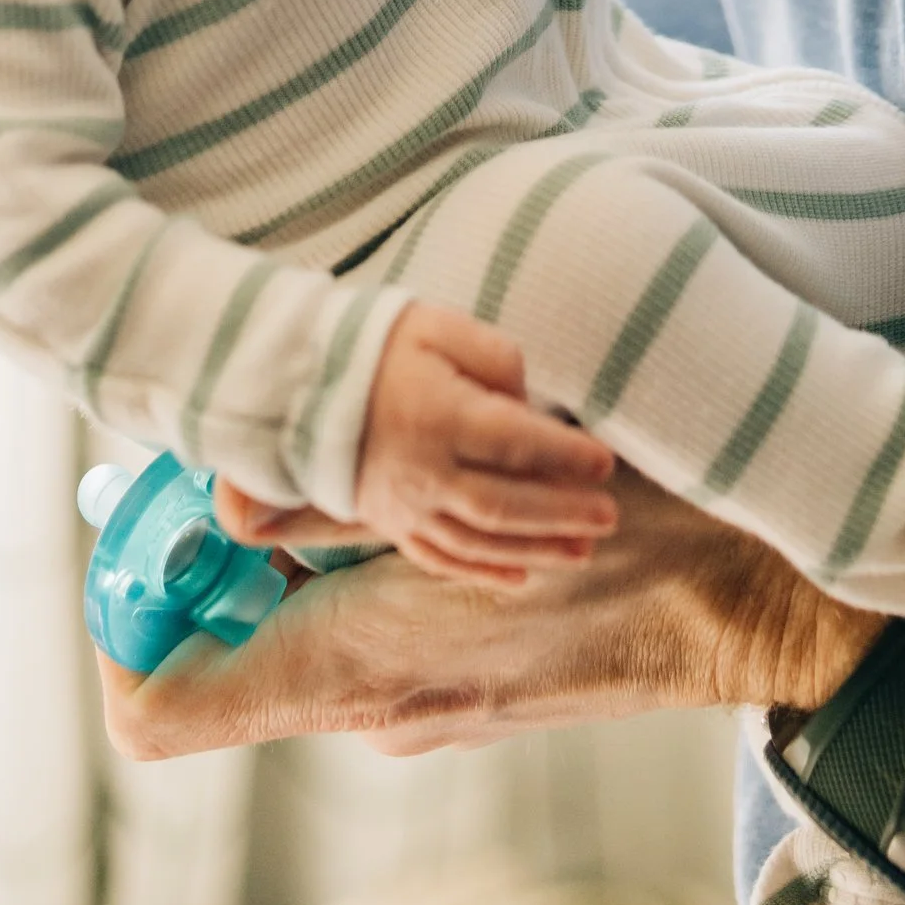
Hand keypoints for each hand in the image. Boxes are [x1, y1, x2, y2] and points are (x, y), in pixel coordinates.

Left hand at [97, 460, 881, 763]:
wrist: (752, 602)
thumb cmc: (625, 534)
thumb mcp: (477, 487)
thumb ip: (343, 496)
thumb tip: (232, 491)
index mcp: (349, 672)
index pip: (156, 710)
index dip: (124, 619)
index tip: (150, 528)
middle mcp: (368, 710)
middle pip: (219, 654)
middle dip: (214, 554)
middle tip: (252, 447)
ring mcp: (420, 710)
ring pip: (294, 631)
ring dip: (295, 547)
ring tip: (350, 448)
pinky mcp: (464, 687)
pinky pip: (365, 629)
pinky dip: (363, 563)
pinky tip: (423, 485)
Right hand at [342, 303, 616, 585]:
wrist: (295, 386)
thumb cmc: (374, 347)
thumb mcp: (435, 326)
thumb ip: (492, 357)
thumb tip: (528, 400)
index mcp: (438, 417)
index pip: (515, 443)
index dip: (564, 455)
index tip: (605, 461)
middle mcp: (424, 472)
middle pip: (504, 505)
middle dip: (562, 514)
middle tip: (609, 516)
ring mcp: (406, 507)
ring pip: (479, 540)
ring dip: (536, 550)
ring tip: (584, 552)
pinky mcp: (390, 524)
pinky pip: (440, 560)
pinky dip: (482, 572)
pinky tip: (521, 578)